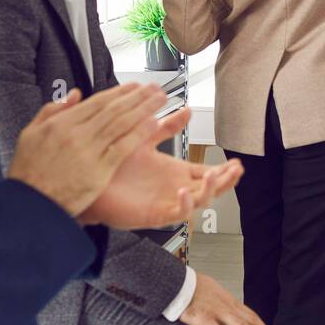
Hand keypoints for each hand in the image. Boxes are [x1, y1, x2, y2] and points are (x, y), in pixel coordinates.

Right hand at [9, 83, 165, 217]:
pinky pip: (123, 147)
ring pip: (122, 124)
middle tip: (154, 88)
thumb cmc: (29, 173)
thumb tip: (75, 95)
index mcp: (61, 124)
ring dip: (144, 109)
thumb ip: (52, 111)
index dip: (120, 92)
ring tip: (159, 100)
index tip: (134, 86)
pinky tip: (153, 124)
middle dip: (138, 96)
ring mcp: (89, 151)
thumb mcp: (30, 134)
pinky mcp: (98, 170)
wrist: (30, 204)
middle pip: (114, 109)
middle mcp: (76, 134)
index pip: (97, 101)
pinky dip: (139, 134)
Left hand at [78, 124, 243, 228]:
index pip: (206, 172)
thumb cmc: (111, 163)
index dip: (223, 169)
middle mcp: (174, 188)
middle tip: (236, 169)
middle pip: (210, 188)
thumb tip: (187, 110)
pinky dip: (185, 205)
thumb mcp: (145, 137)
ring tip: (214, 176)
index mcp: (174, 172)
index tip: (236, 162)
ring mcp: (166, 202)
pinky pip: (176, 213)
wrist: (87, 180)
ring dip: (210, 190)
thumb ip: (168, 126)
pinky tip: (185, 191)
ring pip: (199, 201)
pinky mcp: (154, 214)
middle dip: (226, 180)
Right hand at [179, 271, 280, 324]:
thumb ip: (222, 302)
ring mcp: (217, 313)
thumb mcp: (214, 291)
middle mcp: (227, 307)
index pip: (250, 315)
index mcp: (229, 301)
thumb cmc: (193, 286)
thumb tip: (228, 309)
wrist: (178, 281)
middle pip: (250, 321)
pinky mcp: (204, 320)